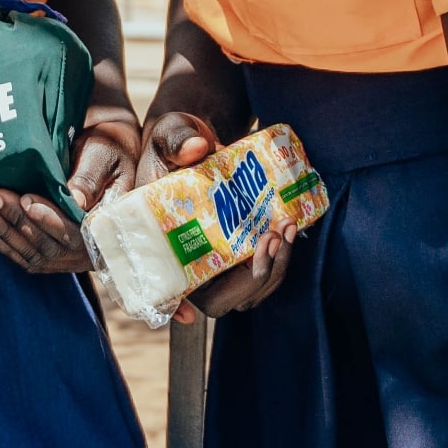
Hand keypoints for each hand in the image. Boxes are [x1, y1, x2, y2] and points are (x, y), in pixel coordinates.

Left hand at [0, 106, 140, 273]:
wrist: (106, 155)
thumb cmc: (108, 149)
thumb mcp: (104, 155)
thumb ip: (90, 177)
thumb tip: (75, 200)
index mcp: (108, 225)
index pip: (78, 233)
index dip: (52, 221)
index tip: (28, 201)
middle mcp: (91, 248)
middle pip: (51, 246)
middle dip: (18, 221)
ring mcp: (71, 255)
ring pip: (34, 253)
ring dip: (4, 231)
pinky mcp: (54, 252)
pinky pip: (28, 255)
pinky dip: (5, 243)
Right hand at [135, 112, 295, 322]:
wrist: (199, 141)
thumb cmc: (176, 142)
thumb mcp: (170, 135)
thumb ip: (177, 139)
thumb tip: (197, 148)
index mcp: (157, 242)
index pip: (160, 288)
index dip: (173, 305)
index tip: (189, 313)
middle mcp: (186, 262)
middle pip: (217, 299)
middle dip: (250, 278)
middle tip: (270, 239)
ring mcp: (215, 262)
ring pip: (246, 292)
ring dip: (274, 268)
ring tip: (286, 227)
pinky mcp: (239, 255)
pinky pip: (262, 274)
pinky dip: (280, 257)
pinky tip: (290, 226)